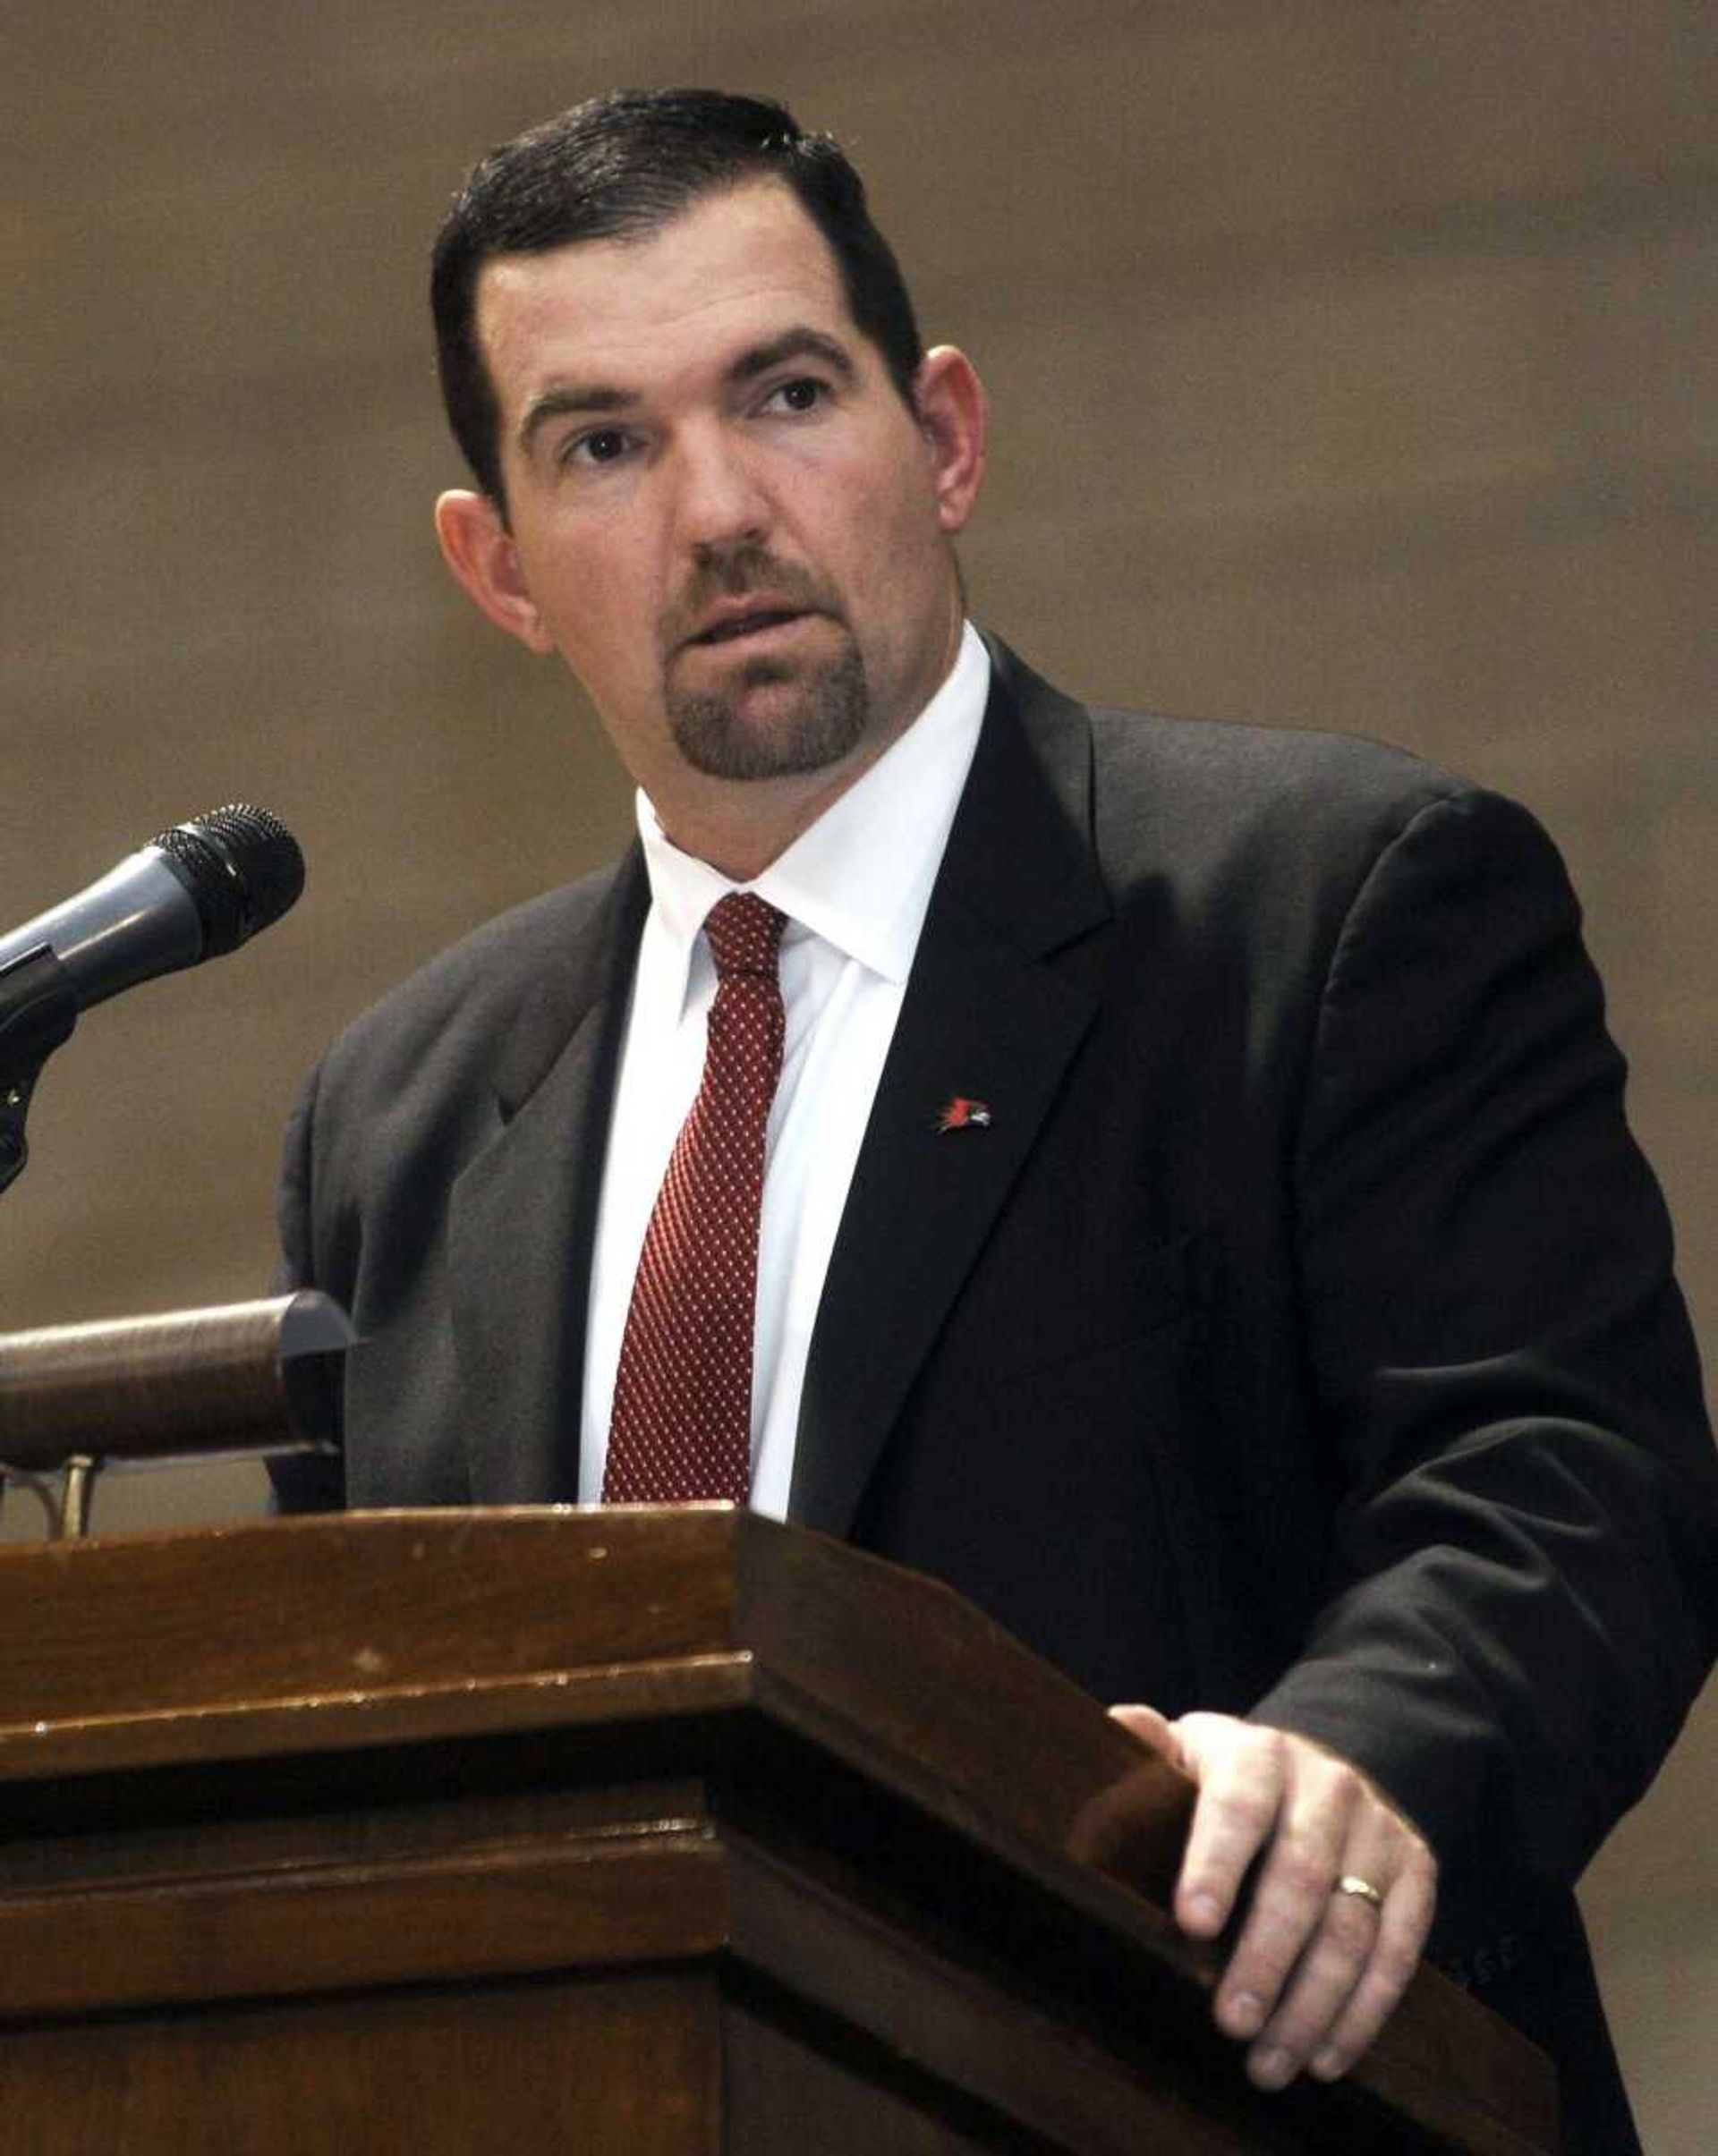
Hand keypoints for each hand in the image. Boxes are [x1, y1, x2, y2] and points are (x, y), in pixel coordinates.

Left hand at [1110, 1706, 1435, 2090]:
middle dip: (1266, 1957)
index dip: (1216, 1864)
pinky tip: (1324, 2056)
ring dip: (1311, 2005)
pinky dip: (1363, 2011)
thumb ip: (1146, 1749)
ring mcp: (1377, 1827)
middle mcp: (1327, 1783)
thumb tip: (1122, 1724)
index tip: (1192, 1925)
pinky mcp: (1414, 1869)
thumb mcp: (1180, 1757)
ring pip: (1351, 1926)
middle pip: (1301, 1877)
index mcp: (1256, 1754)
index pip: (1238, 1806)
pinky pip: (1399, 1949)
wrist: (1308, 1771)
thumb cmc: (1220, 1783)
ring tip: (1268, 2064)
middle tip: (1231, 2024)